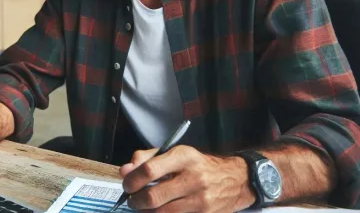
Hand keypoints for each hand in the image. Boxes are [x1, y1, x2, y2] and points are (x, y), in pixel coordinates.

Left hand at [119, 146, 255, 212]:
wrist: (235, 179)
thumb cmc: (198, 165)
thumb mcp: (176, 153)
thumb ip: (147, 158)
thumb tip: (125, 170)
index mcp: (183, 156)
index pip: (149, 170)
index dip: (132, 181)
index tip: (127, 185)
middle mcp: (193, 177)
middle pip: (153, 196)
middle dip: (136, 201)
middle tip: (133, 200)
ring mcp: (200, 199)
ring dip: (146, 212)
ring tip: (144, 206)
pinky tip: (159, 211)